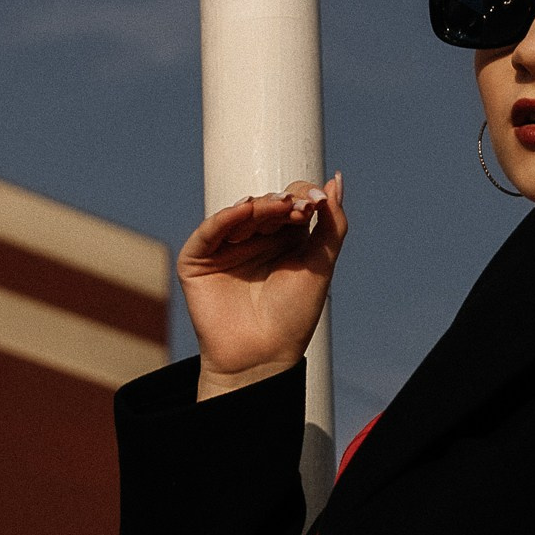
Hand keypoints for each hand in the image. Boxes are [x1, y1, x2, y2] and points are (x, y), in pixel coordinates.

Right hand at [180, 176, 345, 398]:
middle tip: (299, 209)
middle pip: (266, 204)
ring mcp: (225, 248)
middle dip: (283, 202)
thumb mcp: (320, 264)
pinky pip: (209, 231)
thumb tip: (336, 179)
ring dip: (261, 206)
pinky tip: (245, 208)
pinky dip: (225, 217)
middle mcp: (254, 239)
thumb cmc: (293, 315)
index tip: (317, 204)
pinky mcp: (198, 260)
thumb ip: (332, 224)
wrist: (262, 355)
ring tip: (280, 208)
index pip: (290, 201)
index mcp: (284, 239)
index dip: (302, 196)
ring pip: (240, 213)